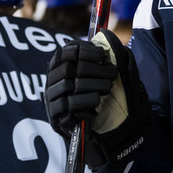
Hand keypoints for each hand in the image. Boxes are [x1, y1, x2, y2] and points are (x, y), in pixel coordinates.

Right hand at [45, 29, 150, 168]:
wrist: (116, 136)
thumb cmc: (115, 102)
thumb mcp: (119, 76)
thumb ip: (114, 56)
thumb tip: (106, 35)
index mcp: (64, 70)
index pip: (65, 52)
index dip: (83, 50)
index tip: (102, 55)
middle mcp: (54, 84)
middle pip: (67, 68)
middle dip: (92, 69)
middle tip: (112, 75)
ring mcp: (53, 103)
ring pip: (67, 86)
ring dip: (92, 85)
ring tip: (108, 89)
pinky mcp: (57, 121)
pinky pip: (67, 108)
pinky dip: (85, 104)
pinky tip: (97, 106)